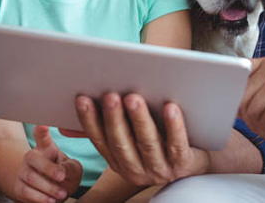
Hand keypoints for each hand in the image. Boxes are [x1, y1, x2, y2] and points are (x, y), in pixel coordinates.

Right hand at [14, 125, 82, 202]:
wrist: (46, 190)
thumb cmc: (62, 174)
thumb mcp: (71, 168)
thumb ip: (71, 167)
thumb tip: (64, 172)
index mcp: (45, 147)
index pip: (41, 136)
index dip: (41, 130)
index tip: (43, 125)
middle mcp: (31, 157)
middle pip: (34, 158)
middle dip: (48, 168)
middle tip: (62, 176)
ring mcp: (23, 171)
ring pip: (31, 177)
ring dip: (47, 187)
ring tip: (62, 193)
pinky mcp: (19, 186)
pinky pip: (26, 192)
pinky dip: (39, 198)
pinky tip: (50, 200)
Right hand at [73, 92, 208, 186]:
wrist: (197, 160)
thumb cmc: (159, 140)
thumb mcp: (131, 137)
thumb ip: (107, 125)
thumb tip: (66, 120)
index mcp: (119, 160)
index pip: (99, 139)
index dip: (89, 120)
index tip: (82, 98)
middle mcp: (136, 168)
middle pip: (122, 142)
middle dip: (114, 118)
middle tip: (110, 96)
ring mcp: (160, 168)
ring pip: (147, 143)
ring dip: (139, 120)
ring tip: (134, 98)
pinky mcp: (184, 164)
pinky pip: (177, 145)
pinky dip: (174, 126)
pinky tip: (170, 107)